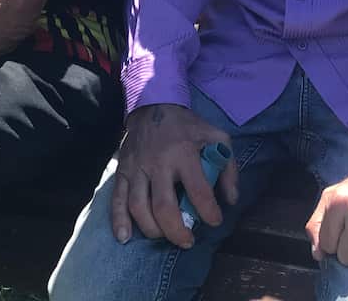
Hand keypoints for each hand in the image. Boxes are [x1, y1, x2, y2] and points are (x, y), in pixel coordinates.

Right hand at [109, 104, 237, 247]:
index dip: (208, 211)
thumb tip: (231, 199)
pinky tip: (125, 238)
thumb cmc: (187, 126)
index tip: (214, 221)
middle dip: (176, 230)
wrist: (153, 105)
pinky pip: (116, 199)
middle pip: (163, 206)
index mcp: (184, 152)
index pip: (198, 190)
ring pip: (138, 207)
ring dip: (151, 229)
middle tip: (187, 241)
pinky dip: (118, 221)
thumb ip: (228, 167)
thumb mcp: (215, 136)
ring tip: (165, 238)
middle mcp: (158, 162)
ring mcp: (137, 167)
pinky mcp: (121, 171)